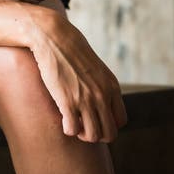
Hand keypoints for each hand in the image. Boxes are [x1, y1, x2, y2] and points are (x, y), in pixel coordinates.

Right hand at [29, 10, 127, 142]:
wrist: (54, 37)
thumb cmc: (71, 50)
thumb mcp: (95, 67)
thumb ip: (101, 85)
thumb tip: (99, 101)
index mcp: (112, 87)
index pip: (120, 121)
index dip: (107, 124)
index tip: (94, 118)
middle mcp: (103, 95)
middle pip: (109, 133)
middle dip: (96, 134)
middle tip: (83, 125)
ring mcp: (86, 99)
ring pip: (93, 136)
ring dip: (82, 134)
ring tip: (73, 123)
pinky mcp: (68, 101)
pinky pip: (72, 130)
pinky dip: (68, 130)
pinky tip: (63, 119)